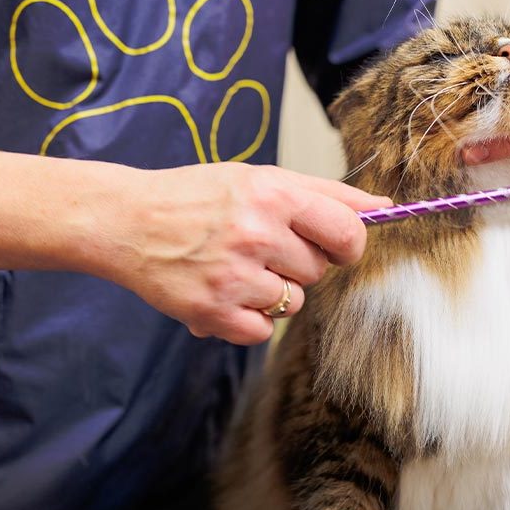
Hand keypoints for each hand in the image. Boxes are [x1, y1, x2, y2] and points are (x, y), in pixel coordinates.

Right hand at [105, 162, 388, 344]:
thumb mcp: (259, 178)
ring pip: (293, 302)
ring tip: (235, 267)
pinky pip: (262, 331)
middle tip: (260, 247)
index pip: (347, 232)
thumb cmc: (196, 197)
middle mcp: (255, 234)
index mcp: (272, 195)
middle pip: (317, 271)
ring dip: (272, 292)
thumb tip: (382, 207)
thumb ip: (324, 193)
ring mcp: (233, 277)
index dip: (349, 245)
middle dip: (298, 263)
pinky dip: (248, 318)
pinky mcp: (212, 313)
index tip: (338, 247)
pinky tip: (223, 292)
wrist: (128, 221)